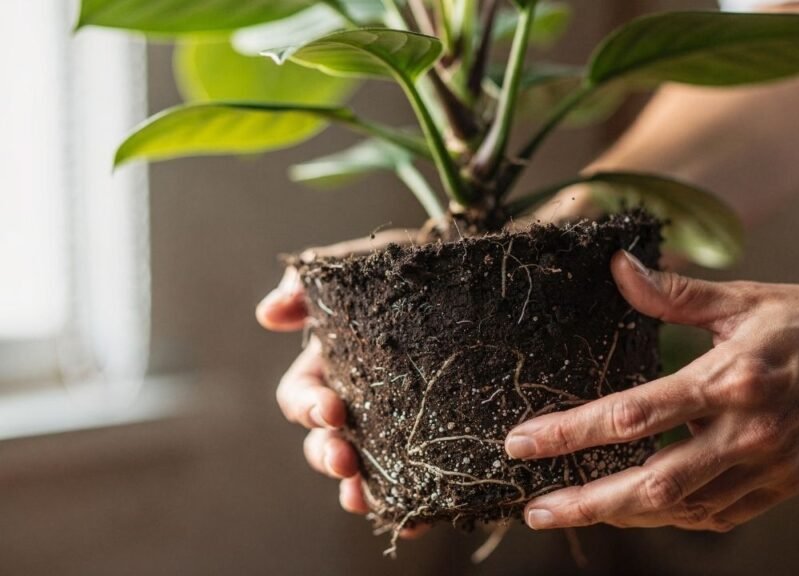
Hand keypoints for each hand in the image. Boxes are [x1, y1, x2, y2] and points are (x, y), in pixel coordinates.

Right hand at [257, 230, 427, 535]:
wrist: (479, 279)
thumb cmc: (415, 270)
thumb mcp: (365, 266)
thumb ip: (312, 283)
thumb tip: (268, 313)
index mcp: (333, 366)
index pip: (302, 396)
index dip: (307, 407)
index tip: (330, 408)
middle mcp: (357, 404)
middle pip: (324, 442)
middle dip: (326, 454)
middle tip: (344, 459)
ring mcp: (391, 428)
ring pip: (360, 471)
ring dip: (355, 489)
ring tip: (363, 496)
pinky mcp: (431, 445)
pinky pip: (413, 484)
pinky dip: (408, 507)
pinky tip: (415, 521)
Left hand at [504, 250, 798, 531]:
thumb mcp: (743, 299)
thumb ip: (674, 293)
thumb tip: (619, 270)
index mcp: (729, 379)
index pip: (631, 415)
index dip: (568, 433)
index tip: (522, 442)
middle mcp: (746, 432)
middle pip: (648, 484)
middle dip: (584, 502)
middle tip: (535, 508)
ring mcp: (766, 467)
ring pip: (678, 509)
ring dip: (620, 514)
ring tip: (574, 508)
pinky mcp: (782, 486)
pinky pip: (716, 515)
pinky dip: (671, 516)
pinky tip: (638, 510)